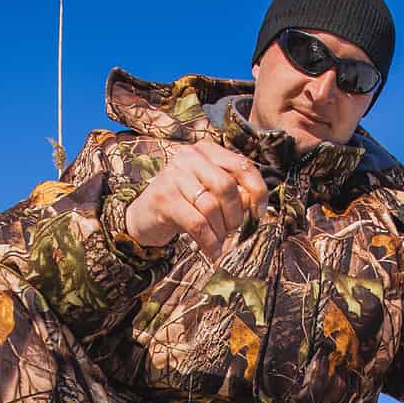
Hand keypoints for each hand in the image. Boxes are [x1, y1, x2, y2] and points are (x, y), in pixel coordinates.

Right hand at [124, 139, 269, 260]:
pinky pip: (196, 223)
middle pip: (226, 186)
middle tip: (234, 231)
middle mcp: (189, 157)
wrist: (144, 216)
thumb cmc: (184, 203)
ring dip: (221, 231)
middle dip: (236, 214)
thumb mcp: (208, 190)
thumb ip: (231, 191)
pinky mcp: (164, 199)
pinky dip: (209, 242)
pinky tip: (213, 252)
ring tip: (222, 243)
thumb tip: (255, 207)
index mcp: (206, 150)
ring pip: (211, 207)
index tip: (259, 212)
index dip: (257, 190)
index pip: (242, 165)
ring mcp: (173, 176)